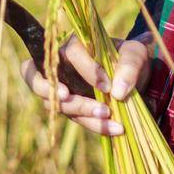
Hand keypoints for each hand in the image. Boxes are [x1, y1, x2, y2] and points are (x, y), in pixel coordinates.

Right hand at [19, 35, 154, 136]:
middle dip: (53, 91)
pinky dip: (94, 125)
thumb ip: (129, 67)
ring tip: (108, 116)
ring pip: (55, 104)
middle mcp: (60, 67)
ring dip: (80, 112)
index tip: (107, 86)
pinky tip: (115, 128)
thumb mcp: (136, 55)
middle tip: (74, 99)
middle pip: (36, 78)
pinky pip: (75, 118)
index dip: (86, 70)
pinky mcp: (71, 109)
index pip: (70, 54)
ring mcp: (63, 90)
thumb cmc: (131, 59)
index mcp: (75, 46)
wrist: (137, 80)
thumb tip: (117, 92)